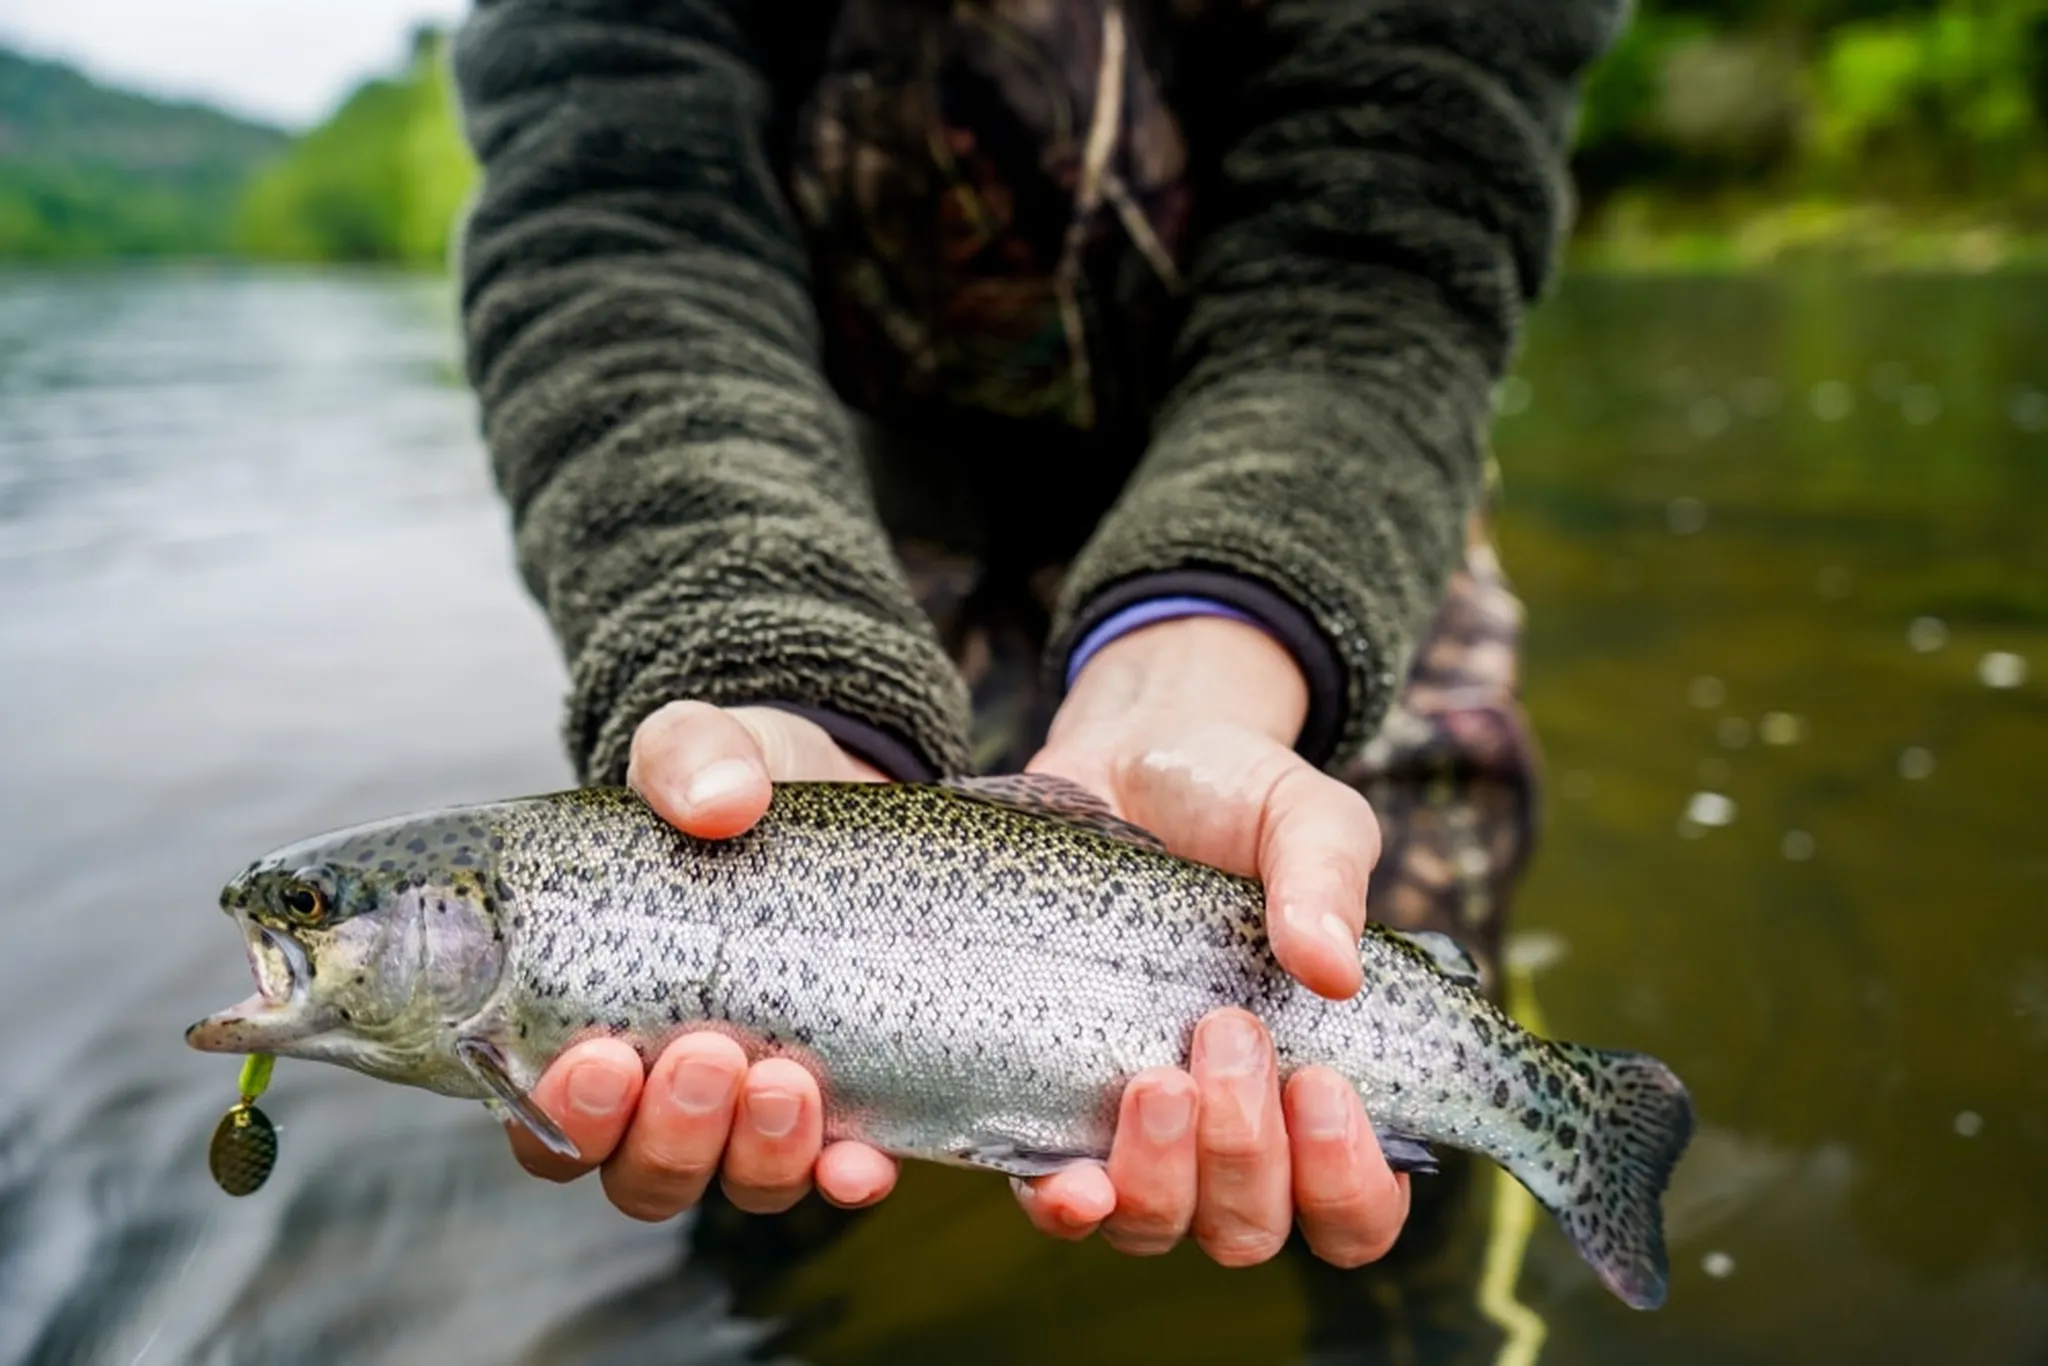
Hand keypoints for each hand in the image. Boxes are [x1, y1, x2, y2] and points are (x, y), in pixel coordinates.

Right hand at [503, 701, 901, 1219]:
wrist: (845, 790)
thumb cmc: (738, 789)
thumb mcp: (704, 750)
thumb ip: (690, 756)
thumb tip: (720, 801)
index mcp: (593, 1023)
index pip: (547, 1123)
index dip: (565, 1120)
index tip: (600, 1059)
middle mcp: (666, 1090)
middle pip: (640, 1172)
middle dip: (668, 1134)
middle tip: (704, 1053)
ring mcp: (756, 1109)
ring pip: (734, 1183)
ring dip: (754, 1155)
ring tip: (782, 1080)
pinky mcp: (847, 1103)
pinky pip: (837, 1174)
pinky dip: (844, 1179)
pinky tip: (861, 1164)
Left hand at [1009, 615, 1409, 1267]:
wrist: (1126, 757)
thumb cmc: (1238, 799)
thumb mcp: (1305, 818)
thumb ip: (1329, 880)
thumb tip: (1335, 970)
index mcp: (1317, 1086)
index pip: (1356, 1208)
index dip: (1350, 1183)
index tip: (1323, 1085)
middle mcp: (1231, 1128)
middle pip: (1249, 1227)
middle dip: (1243, 1152)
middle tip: (1226, 1031)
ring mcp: (1136, 1127)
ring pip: (1154, 1224)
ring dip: (1160, 1177)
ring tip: (1153, 1078)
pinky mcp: (1047, 1101)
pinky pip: (1050, 1191)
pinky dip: (1062, 1201)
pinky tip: (1068, 1177)